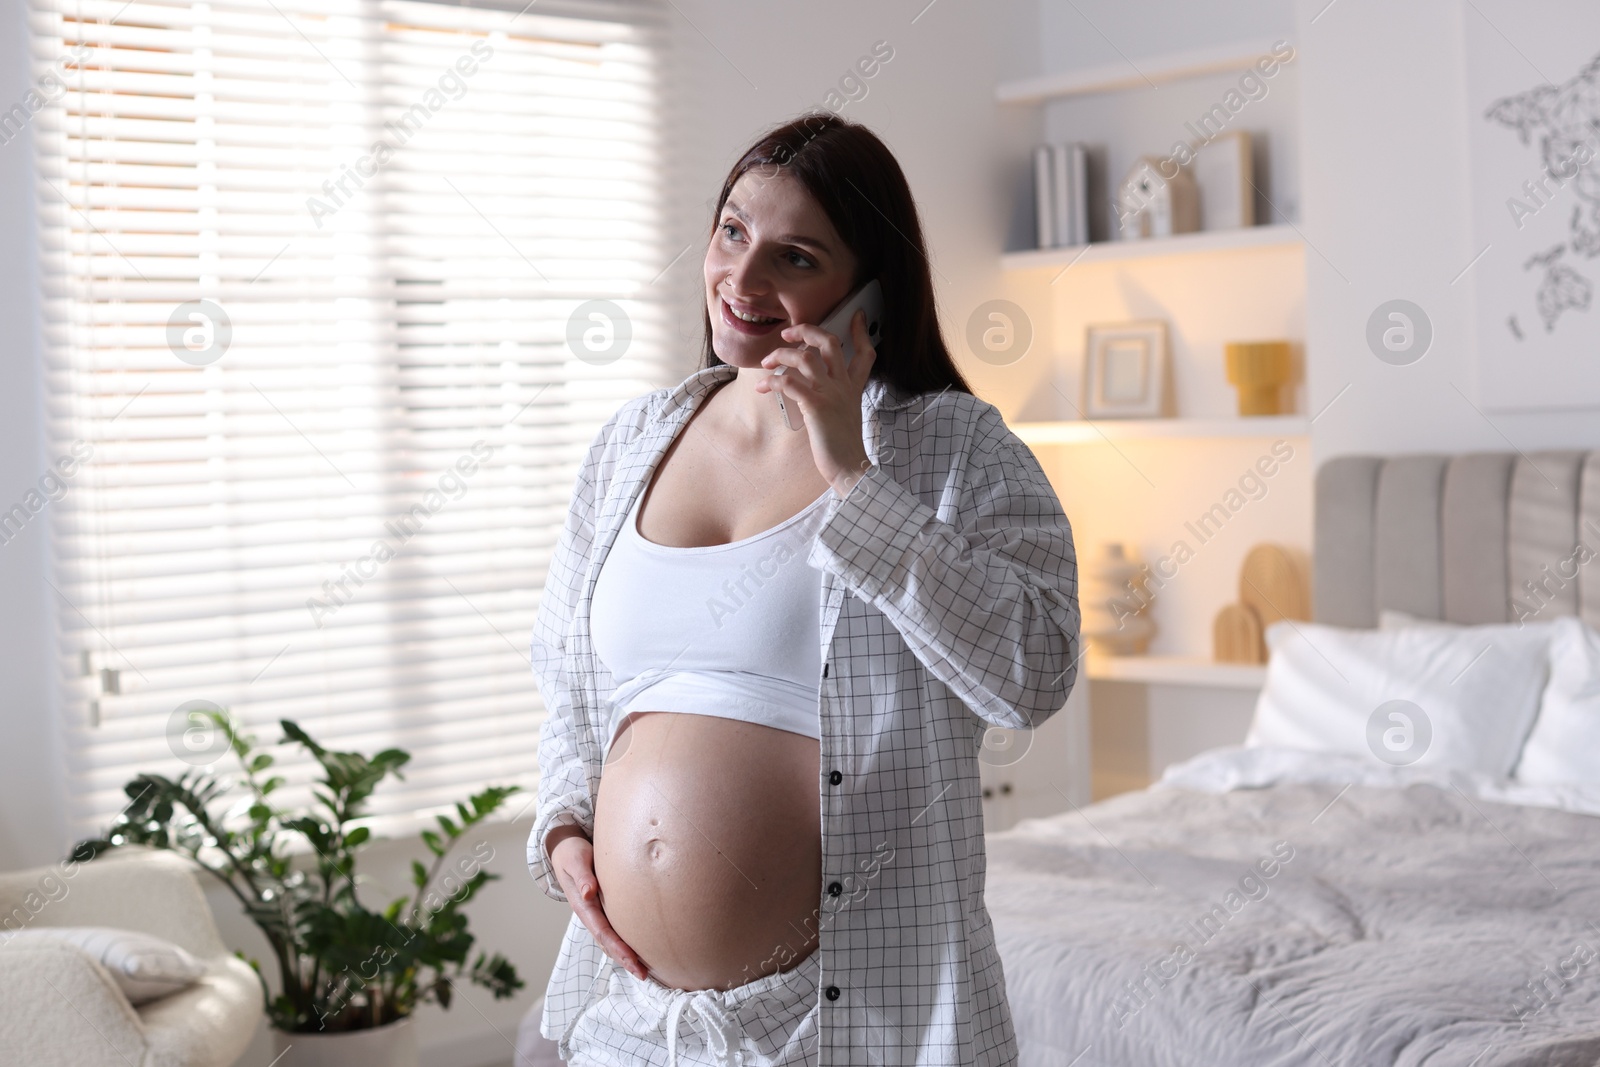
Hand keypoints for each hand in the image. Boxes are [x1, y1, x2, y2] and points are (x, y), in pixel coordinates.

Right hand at [547, 826, 648, 979]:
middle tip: (644, 975)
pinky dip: (624, 942)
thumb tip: (589, 893)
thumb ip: (582, 876)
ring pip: (611, 939)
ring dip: (625, 955)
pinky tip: (638, 949)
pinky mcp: (603, 908)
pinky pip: (614, 929)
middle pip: (608, 942)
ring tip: (644, 971)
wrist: (566, 850)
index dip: (618, 948)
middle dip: (625, 959)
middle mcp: (590, 914)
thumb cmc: (573, 853)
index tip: (633, 961)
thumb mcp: (575, 860)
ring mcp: (596, 913)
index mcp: (583, 906)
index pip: (603, 932)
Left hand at [754, 308, 875, 496]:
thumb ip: (835, 397)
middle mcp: (844, 386)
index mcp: (852, 388)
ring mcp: (831, 395)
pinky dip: (774, 381)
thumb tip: (810, 388)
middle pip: (830, 343)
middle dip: (806, 331)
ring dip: (781, 355)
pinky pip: (791, 383)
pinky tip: (765, 387)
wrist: (850, 468)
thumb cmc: (842, 447)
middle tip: (788, 334)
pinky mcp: (816, 407)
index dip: (861, 332)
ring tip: (768, 363)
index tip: (858, 316)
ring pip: (805, 357)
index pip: (865, 353)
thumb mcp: (845, 415)